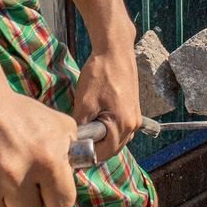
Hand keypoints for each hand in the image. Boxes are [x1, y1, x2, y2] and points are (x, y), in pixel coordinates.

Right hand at [0, 65, 79, 206]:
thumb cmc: (17, 113)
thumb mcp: (58, 124)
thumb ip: (74, 152)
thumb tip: (81, 172)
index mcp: (46, 161)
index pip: (60, 206)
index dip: (54, 197)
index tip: (45, 188)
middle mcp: (14, 176)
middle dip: (24, 199)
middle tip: (15, 174)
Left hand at [72, 43, 142, 162]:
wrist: (115, 50)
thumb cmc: (100, 74)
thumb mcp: (84, 102)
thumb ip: (81, 127)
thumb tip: (73, 142)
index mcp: (124, 125)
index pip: (104, 154)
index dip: (86, 155)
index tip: (71, 152)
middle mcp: (134, 124)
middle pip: (112, 149)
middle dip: (94, 149)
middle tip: (75, 144)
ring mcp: (135, 117)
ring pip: (116, 139)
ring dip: (101, 140)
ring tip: (83, 133)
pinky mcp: (133, 110)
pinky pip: (120, 128)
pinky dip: (107, 130)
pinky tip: (94, 122)